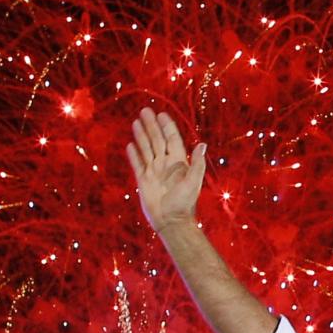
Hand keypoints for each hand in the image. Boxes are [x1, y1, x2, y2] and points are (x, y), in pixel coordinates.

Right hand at [125, 107, 206, 231]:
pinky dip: (134, 155)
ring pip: (146, 149)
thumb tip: (202, 144)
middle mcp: (165, 164)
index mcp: (178, 162)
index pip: (171, 139)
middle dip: (151, 126)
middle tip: (145, 111)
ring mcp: (154, 172)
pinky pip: (137, 164)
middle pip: (157, 140)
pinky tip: (130, 145)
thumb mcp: (193, 182)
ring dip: (141, 136)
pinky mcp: (143, 181)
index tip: (161, 114)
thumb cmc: (184, 203)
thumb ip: (197, 164)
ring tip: (136, 122)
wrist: (171, 221)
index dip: (167, 126)